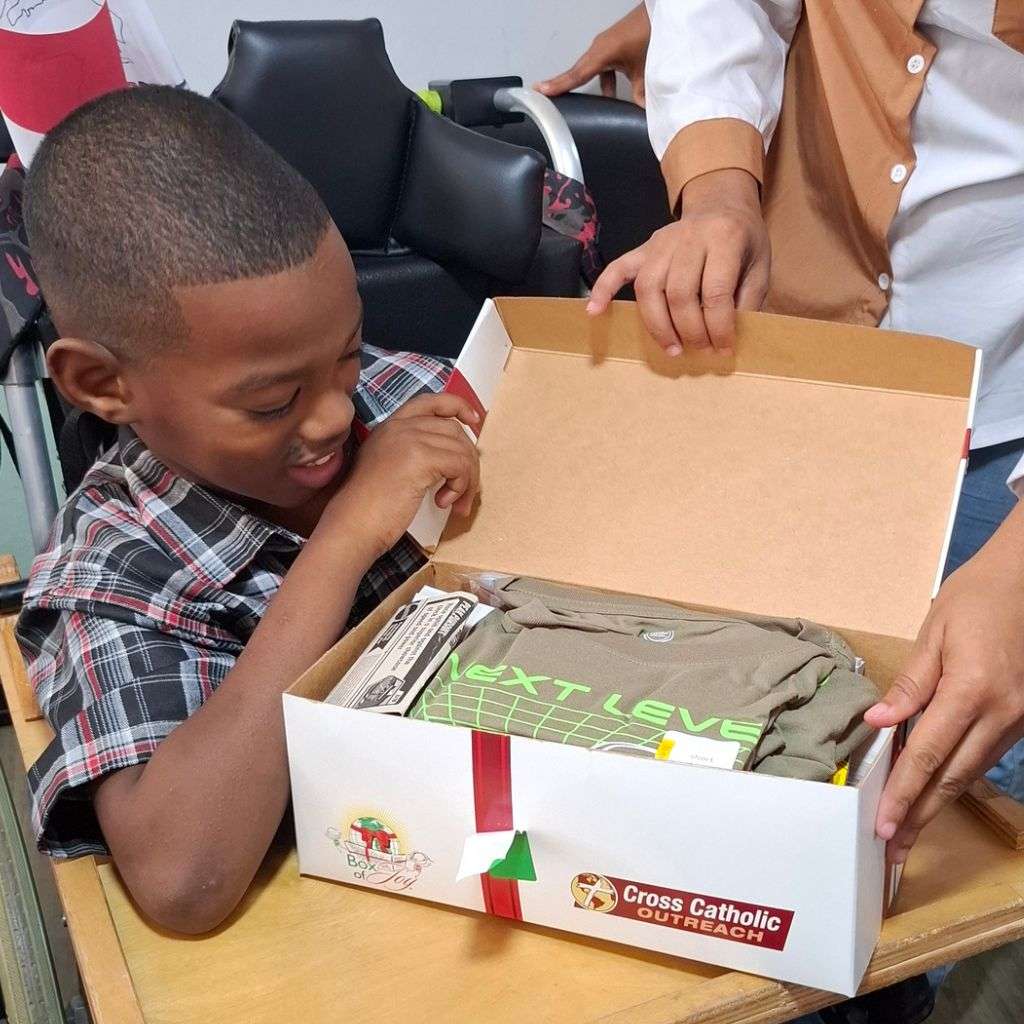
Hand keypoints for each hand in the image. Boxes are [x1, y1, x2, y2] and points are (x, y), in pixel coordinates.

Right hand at [324, 393, 480, 558]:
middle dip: (468, 461)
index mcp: (390, 426)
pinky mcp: (420, 457)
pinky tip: (442, 503)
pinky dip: (461, 486)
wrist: (352, 525)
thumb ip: (415, 454)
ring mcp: (409, 439)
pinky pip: (460, 465)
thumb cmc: (368, 509)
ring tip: (455, 504)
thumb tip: (456, 457)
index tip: (474, 420)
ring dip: (467, 480)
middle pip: (453, 430)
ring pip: (461, 449)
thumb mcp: (389, 468)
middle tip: (465, 494)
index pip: (431, 401)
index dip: (457, 405)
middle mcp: (399, 426)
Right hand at [535, 4, 649, 106]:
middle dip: (560, 83)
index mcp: (603, 53)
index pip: (577, 74)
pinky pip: (601, 68)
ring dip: (580, 83)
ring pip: (587, 69)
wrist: (658, 13)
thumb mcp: (645, 68)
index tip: (541, 90)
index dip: (559, 84)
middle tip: (540, 93)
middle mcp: (599, 48)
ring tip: (568, 97)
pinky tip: (610, 95)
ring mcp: (604, 47)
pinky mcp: (611, 47)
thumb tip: (640, 111)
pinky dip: (603, 82)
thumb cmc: (649, 33)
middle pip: (576, 71)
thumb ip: (640, 92)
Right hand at [587, 168, 769, 353]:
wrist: (722, 203)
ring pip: (649, 289)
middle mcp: (688, 238)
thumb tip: (728, 339)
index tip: (723, 348)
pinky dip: (603, 289)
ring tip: (672, 348)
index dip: (719, 326)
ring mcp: (661, 241)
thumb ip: (747, 300)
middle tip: (699, 350)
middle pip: (679, 293)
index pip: (716, 292)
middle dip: (689, 330)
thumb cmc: (744, 240)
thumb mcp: (760, 267)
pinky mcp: (643, 248)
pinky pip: (618, 268)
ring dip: (658, 325)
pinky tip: (594, 311)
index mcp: (724, 238)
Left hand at [868, 507, 1023, 863]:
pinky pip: (985, 754)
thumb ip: (911, 683)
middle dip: (920, 816)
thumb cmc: (979, 595)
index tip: (882, 826)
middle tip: (891, 850)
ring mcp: (1018, 719)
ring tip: (908, 829)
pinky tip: (935, 789)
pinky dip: (957, 775)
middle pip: (952, 777)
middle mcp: (1001, 714)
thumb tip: (879, 724)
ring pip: (971, 772)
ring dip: (938, 802)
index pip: (927, 755)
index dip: (904, 795)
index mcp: (971, 691)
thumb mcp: (936, 631)